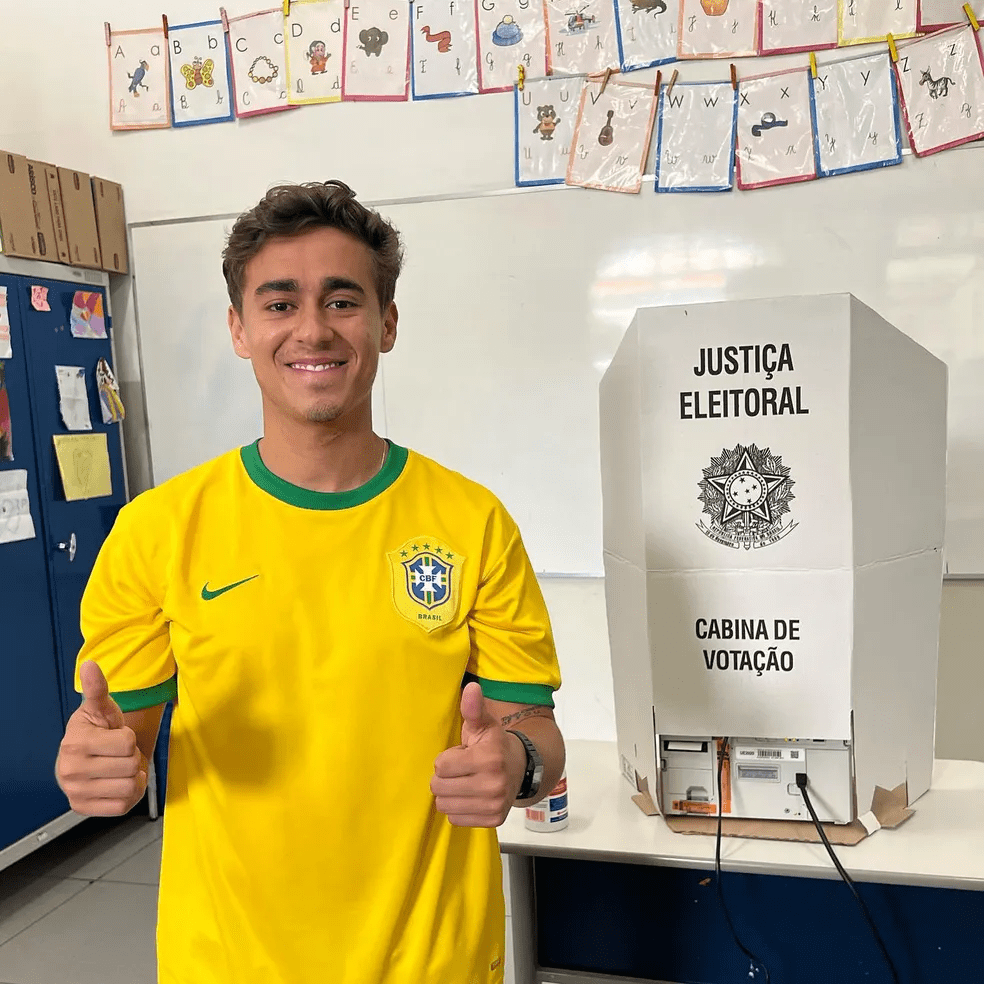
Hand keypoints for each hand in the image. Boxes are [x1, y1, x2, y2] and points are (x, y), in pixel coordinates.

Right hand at [55, 660, 147, 816]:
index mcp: (75, 743)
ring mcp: (75, 792)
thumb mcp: (101, 708)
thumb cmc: (97, 730)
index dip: (129, 739)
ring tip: (117, 768)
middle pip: (130, 766)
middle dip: (131, 758)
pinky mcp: (83, 809)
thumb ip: (98, 689)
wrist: (83, 757)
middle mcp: (70, 770)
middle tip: (117, 754)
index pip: (128, 742)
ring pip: (129, 788)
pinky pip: (122, 806)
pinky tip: (116, 784)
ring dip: (131, 777)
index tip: (116, 737)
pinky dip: (128, 795)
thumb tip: (90, 664)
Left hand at [431, 682, 527, 827]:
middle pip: (439, 788)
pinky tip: (471, 796)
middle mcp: (493, 785)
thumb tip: (471, 687)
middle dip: (445, 777)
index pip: (441, 766)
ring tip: (465, 782)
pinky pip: (456, 819)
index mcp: (489, 759)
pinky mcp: (494, 820)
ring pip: (444, 805)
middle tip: (462, 770)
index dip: (447, 758)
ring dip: (449, 794)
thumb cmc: (495, 744)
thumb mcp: (484, 724)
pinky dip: (459, 808)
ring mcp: (494, 805)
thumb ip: (473, 708)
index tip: (462, 754)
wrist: (521, 768)